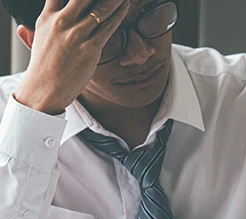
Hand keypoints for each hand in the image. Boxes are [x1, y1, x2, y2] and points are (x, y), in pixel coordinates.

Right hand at [15, 0, 130, 114]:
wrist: (46, 89)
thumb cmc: (45, 68)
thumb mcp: (38, 41)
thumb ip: (40, 28)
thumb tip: (27, 26)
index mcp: (47, 17)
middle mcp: (62, 22)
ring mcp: (76, 35)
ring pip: (100, 9)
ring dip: (114, 0)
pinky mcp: (90, 48)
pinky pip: (108, 27)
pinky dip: (119, 15)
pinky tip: (125, 7)